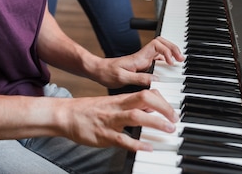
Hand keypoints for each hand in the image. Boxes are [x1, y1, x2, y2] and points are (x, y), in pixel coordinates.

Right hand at [58, 88, 177, 151]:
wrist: (66, 114)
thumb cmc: (89, 110)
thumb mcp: (111, 104)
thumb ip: (129, 105)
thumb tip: (149, 109)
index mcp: (120, 99)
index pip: (145, 93)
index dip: (162, 100)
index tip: (173, 110)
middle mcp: (117, 107)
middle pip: (144, 99)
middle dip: (163, 108)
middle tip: (175, 119)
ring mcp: (111, 121)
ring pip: (136, 117)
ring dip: (155, 123)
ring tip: (168, 130)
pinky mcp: (104, 135)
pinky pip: (122, 139)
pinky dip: (136, 144)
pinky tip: (148, 148)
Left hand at [93, 36, 183, 89]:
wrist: (98, 71)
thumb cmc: (108, 74)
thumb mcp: (122, 78)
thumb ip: (139, 78)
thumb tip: (157, 79)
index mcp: (139, 57)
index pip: (157, 45)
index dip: (167, 51)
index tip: (171, 62)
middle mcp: (142, 57)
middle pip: (162, 43)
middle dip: (173, 48)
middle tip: (181, 58)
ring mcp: (142, 60)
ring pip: (161, 50)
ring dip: (171, 53)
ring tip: (179, 61)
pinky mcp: (141, 65)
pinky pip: (157, 59)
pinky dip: (166, 61)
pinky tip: (169, 68)